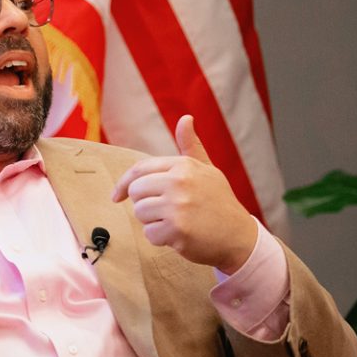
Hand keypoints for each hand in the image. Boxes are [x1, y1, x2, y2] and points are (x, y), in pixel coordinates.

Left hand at [110, 115, 259, 272]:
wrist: (239, 236)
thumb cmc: (219, 202)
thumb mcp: (207, 170)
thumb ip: (191, 146)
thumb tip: (185, 118)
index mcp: (184, 165)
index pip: (139, 170)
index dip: (124, 184)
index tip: (116, 196)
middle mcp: (180, 182)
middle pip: (136, 191)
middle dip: (145, 204)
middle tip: (167, 210)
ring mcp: (178, 206)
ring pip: (140, 213)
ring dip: (153, 222)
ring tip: (177, 221)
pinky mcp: (177, 230)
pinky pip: (149, 234)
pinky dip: (161, 239)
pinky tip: (180, 235)